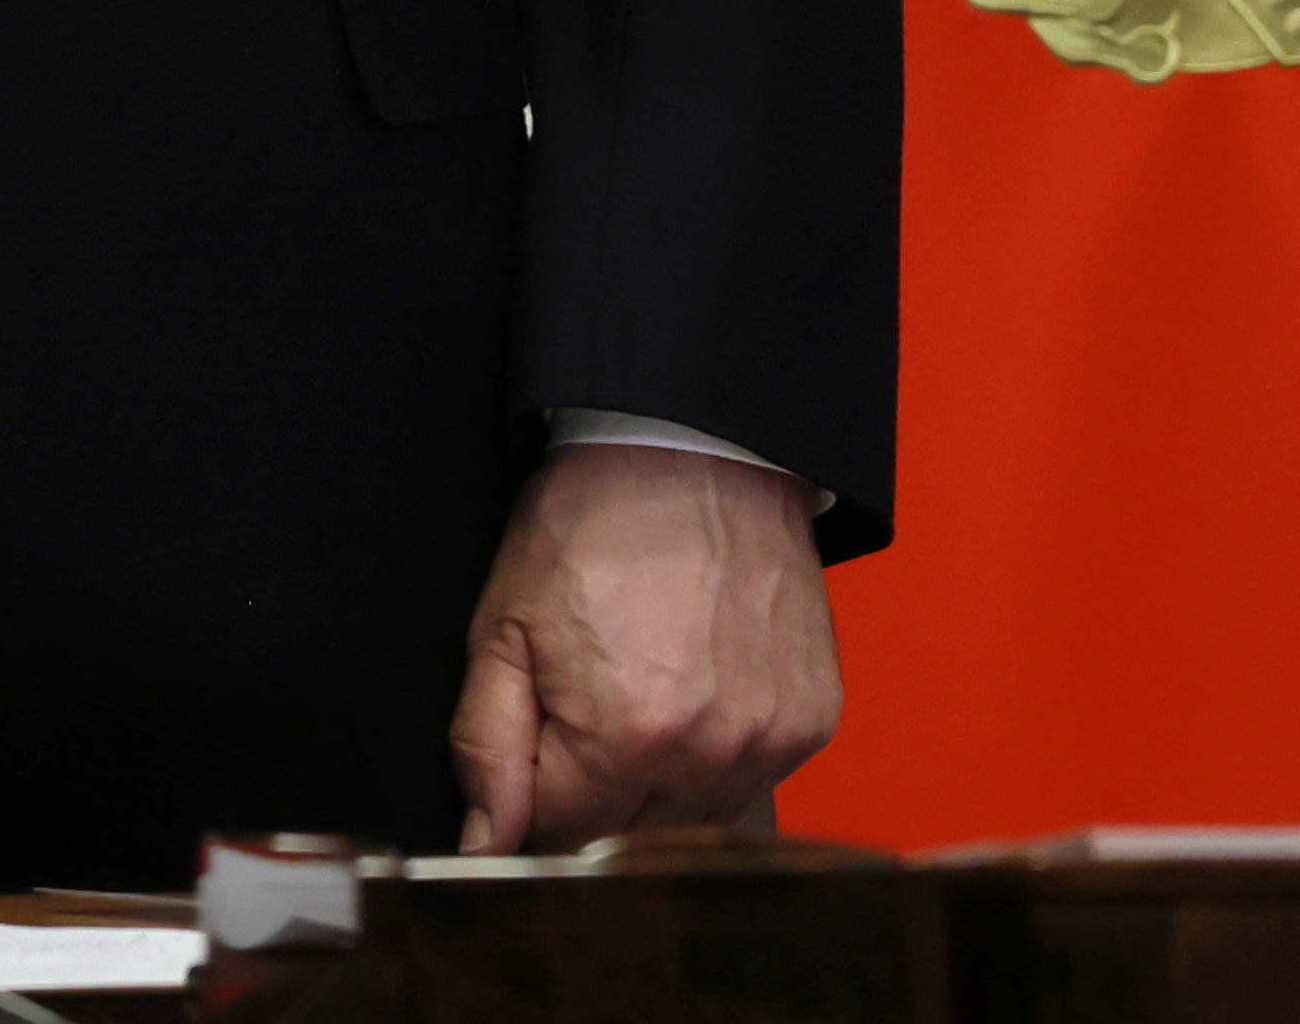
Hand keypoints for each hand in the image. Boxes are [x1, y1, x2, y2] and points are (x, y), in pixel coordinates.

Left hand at [450, 440, 836, 847]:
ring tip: (644, 687)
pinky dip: (718, 754)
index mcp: (628, 737)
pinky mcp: (812, 720)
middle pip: (630, 836)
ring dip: (659, 779)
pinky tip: (698, 690)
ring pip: (693, 818)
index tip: (539, 735)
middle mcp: (712, 751)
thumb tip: (487, 848)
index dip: (535, 790)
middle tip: (588, 700)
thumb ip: (488, 750)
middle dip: (595, 788)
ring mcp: (771, 738)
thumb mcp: (505, 629)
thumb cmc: (592, 526)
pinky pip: (752, 780)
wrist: (694, 450)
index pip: (561, 835)